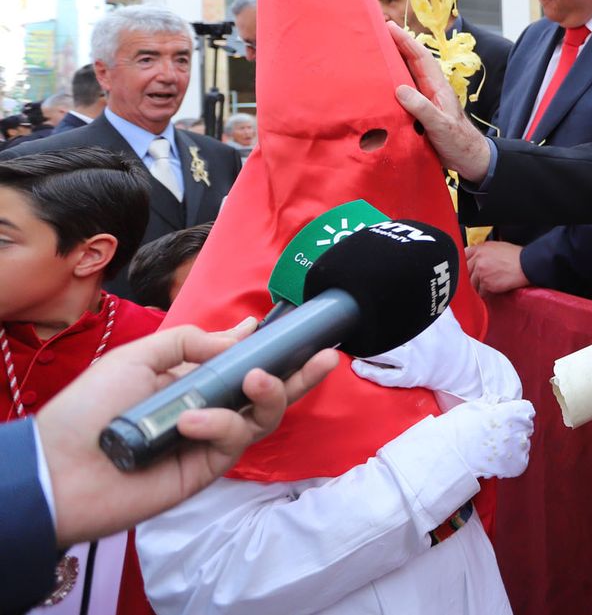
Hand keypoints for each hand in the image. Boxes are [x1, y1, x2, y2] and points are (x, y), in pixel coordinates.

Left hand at [34, 322, 337, 545]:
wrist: (60, 469)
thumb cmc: (89, 410)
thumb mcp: (136, 357)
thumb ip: (188, 343)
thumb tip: (236, 336)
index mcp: (189, 380)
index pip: (238, 362)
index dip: (266, 348)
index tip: (291, 330)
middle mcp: (207, 408)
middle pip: (265, 393)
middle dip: (298, 375)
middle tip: (323, 358)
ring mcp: (209, 440)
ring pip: (261, 417)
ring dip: (268, 394)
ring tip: (255, 380)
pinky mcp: (208, 468)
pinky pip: (233, 441)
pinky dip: (219, 426)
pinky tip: (191, 424)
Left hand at [353, 308, 522, 404]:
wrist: (463, 368)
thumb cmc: (450, 340)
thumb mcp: (445, 317)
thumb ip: (431, 301)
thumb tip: (417, 279)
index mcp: (427, 323)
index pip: (399, 313)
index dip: (380, 307)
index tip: (364, 303)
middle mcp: (420, 340)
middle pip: (387, 332)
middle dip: (367, 327)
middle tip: (348, 322)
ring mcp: (414, 359)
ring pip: (382, 353)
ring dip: (363, 349)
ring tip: (349, 342)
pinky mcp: (410, 377)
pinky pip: (386, 376)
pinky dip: (370, 371)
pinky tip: (357, 366)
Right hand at [390, 21, 492, 181]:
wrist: (469, 159)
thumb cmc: (458, 142)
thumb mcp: (440, 125)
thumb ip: (422, 108)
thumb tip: (400, 89)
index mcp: (438, 88)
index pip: (421, 58)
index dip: (406, 41)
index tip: (390, 27)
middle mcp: (431, 90)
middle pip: (413, 61)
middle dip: (398, 44)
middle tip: (380, 31)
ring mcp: (427, 99)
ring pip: (409, 74)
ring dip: (395, 61)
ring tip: (378, 49)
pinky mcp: (421, 111)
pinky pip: (405, 91)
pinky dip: (394, 81)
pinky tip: (382, 82)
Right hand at [431, 397, 535, 479]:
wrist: (448, 454)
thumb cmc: (458, 427)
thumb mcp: (476, 405)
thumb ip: (495, 401)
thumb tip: (505, 401)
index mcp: (513, 412)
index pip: (526, 410)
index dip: (515, 413)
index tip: (504, 418)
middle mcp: (520, 430)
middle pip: (526, 427)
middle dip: (514, 429)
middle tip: (495, 435)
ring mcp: (519, 449)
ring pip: (523, 445)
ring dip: (512, 446)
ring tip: (493, 448)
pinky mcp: (516, 466)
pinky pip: (521, 461)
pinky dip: (511, 462)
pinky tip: (496, 459)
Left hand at [465, 241, 530, 295]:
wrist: (526, 265)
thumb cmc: (515, 256)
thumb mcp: (497, 246)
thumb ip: (483, 251)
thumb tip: (476, 257)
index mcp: (480, 249)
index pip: (463, 255)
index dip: (464, 263)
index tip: (465, 268)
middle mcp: (478, 260)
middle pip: (465, 271)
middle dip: (469, 277)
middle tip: (475, 280)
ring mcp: (481, 272)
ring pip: (471, 283)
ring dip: (477, 286)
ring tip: (487, 285)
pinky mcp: (486, 284)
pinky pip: (481, 291)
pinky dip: (485, 293)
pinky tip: (492, 289)